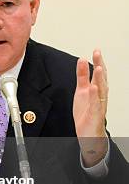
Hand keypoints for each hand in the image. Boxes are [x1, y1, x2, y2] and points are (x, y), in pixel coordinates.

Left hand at [73, 49, 108, 165]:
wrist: (88, 133)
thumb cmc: (86, 112)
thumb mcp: (81, 91)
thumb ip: (82, 76)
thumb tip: (82, 60)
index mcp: (96, 89)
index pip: (98, 73)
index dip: (98, 61)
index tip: (96, 50)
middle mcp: (100, 96)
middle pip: (101, 78)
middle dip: (100, 65)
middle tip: (98, 53)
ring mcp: (99, 105)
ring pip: (101, 90)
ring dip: (100, 79)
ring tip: (98, 67)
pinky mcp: (95, 114)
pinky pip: (96, 104)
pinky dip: (95, 95)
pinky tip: (93, 87)